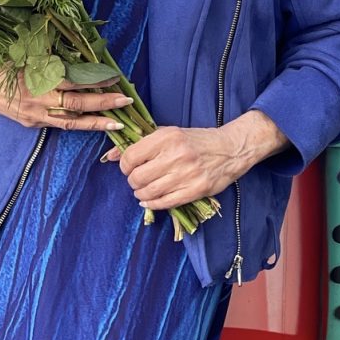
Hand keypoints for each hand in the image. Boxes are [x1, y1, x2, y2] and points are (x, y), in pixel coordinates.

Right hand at [0, 57, 133, 131]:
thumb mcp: (21, 53)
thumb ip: (48, 58)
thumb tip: (78, 57)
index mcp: (35, 79)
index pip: (72, 82)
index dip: (95, 81)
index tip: (115, 77)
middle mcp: (36, 101)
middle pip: (76, 105)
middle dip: (103, 104)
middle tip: (126, 101)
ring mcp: (34, 115)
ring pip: (70, 122)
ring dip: (95, 122)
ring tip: (117, 122)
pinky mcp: (31, 123)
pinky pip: (58, 124)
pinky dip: (78, 124)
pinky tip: (93, 122)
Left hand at [108, 111, 289, 209]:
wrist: (229, 149)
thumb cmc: (196, 140)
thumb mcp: (168, 134)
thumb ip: (140, 143)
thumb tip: (110, 155)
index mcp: (167, 137)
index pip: (131, 156)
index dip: (124, 165)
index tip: (128, 166)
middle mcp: (176, 155)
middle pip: (138, 177)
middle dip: (132, 181)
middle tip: (136, 179)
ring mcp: (186, 174)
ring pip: (149, 192)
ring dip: (140, 193)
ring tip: (143, 189)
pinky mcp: (195, 190)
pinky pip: (165, 203)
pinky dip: (152, 204)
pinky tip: (149, 200)